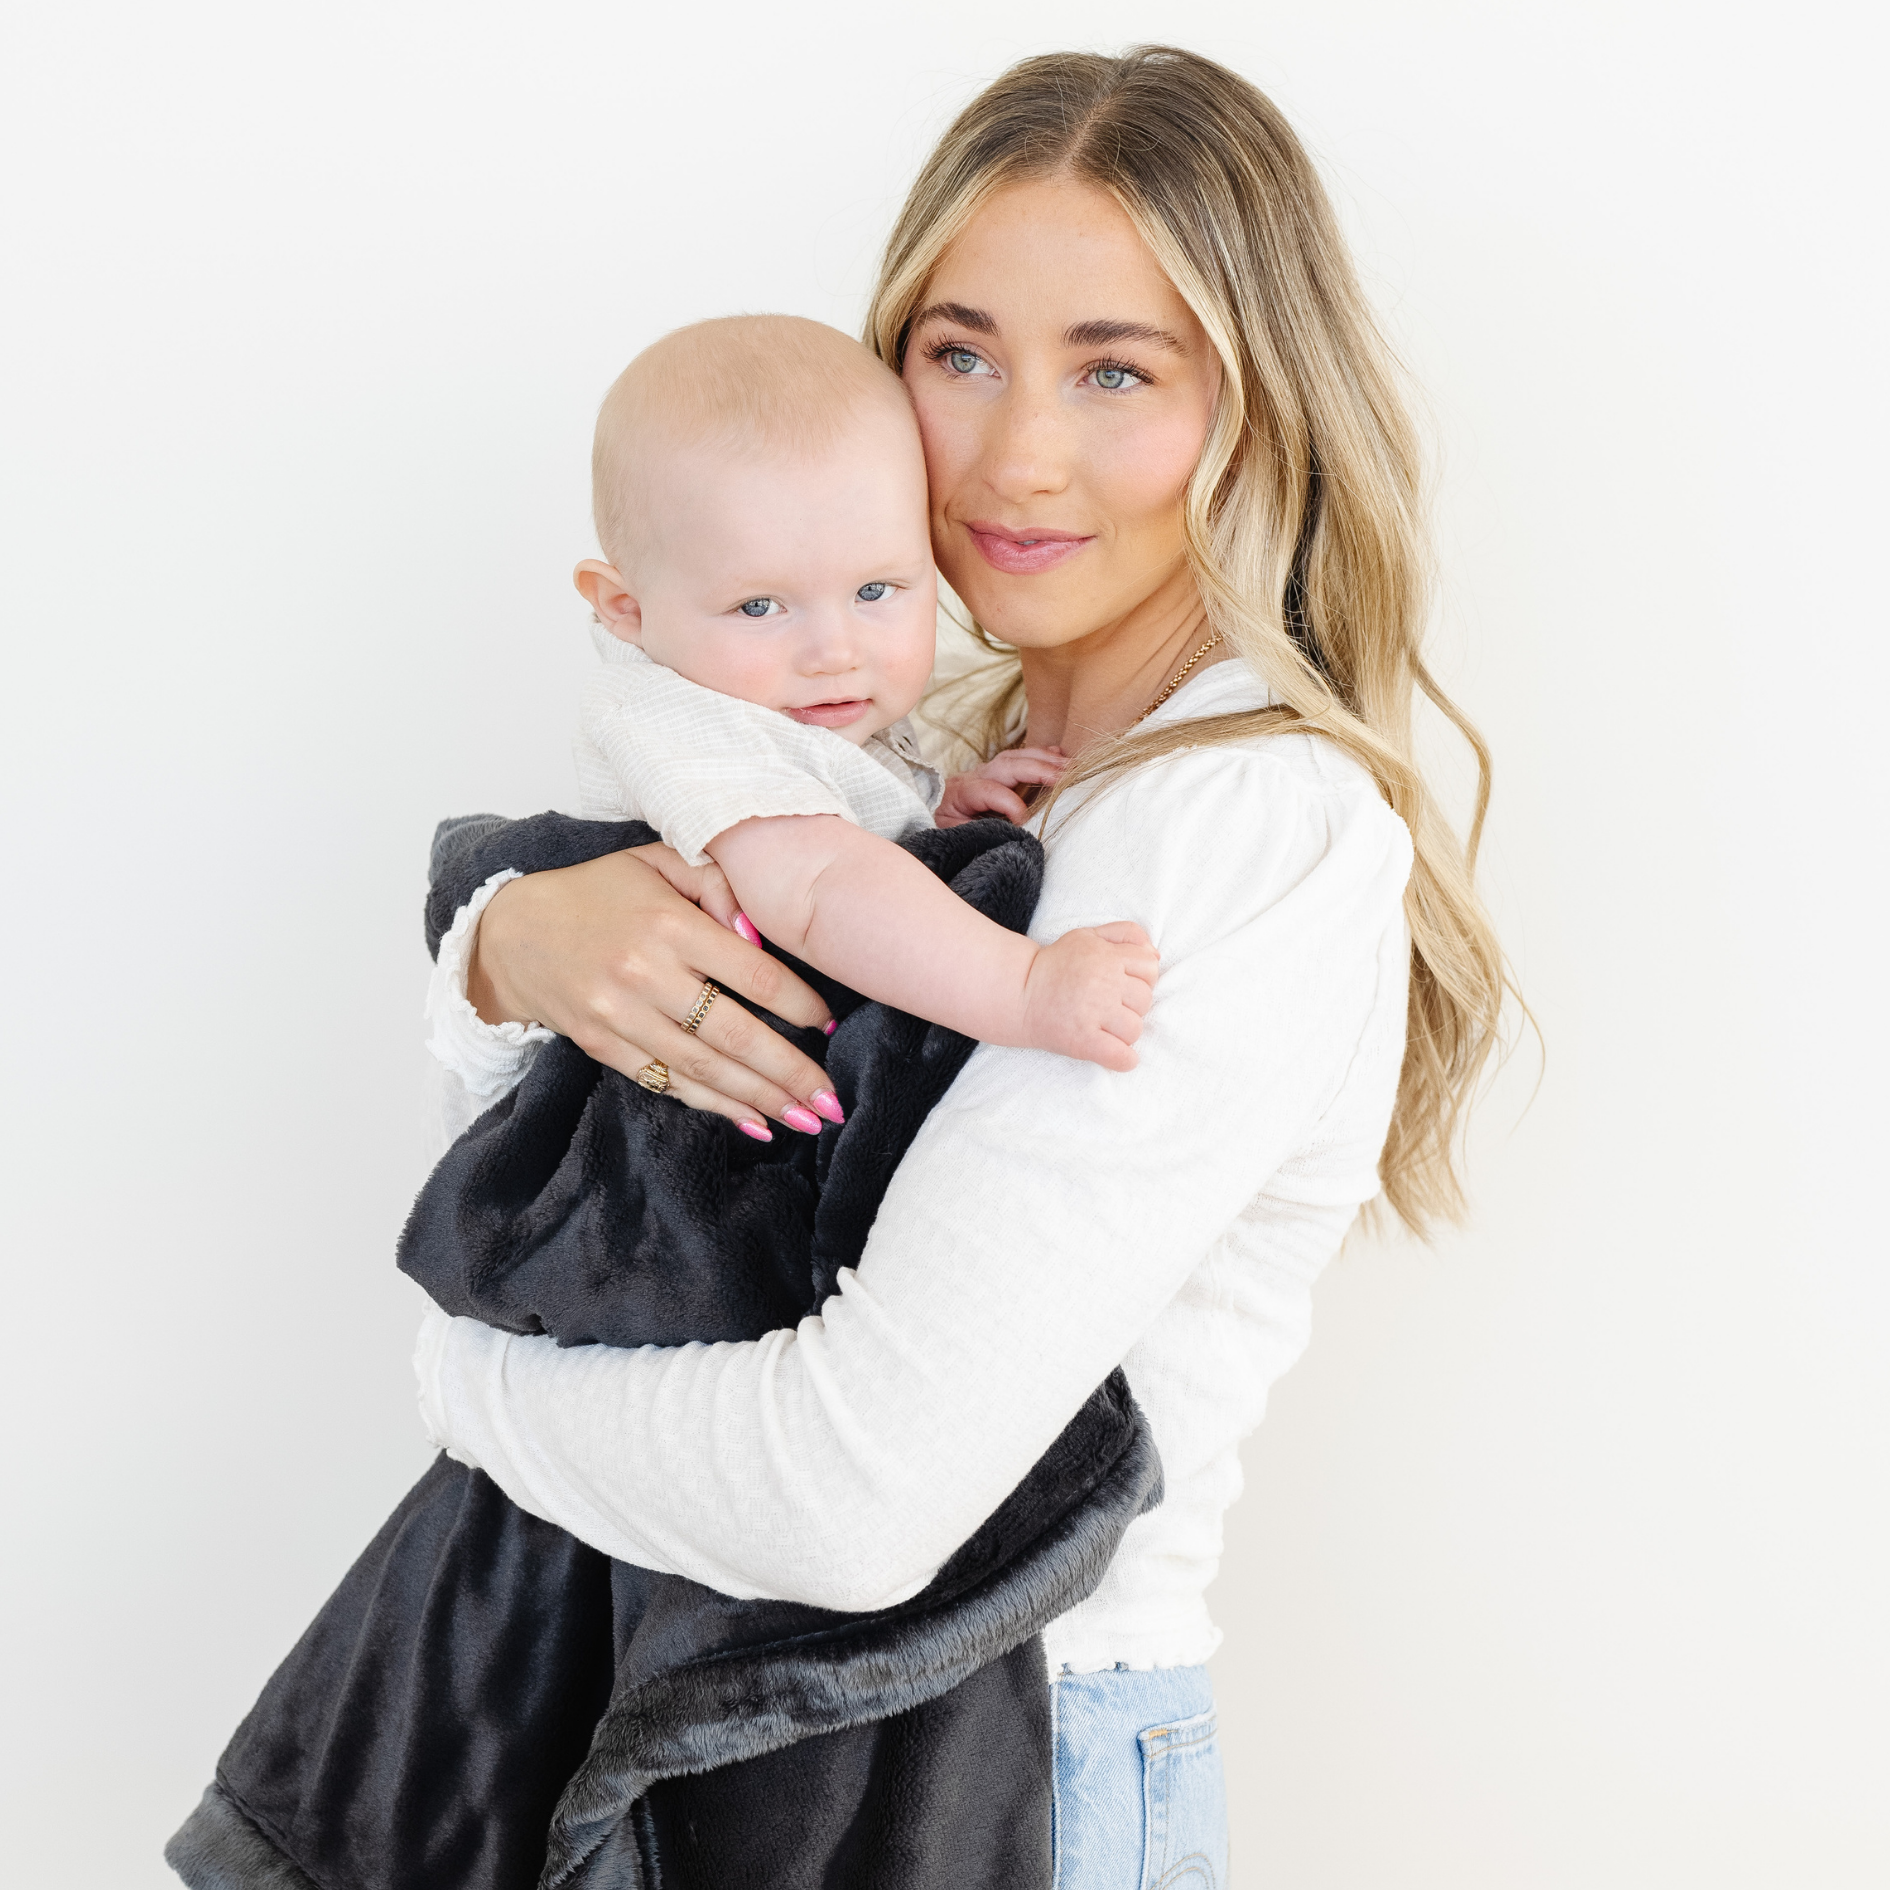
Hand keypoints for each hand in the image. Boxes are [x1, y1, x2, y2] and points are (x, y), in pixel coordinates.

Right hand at [468, 844, 841, 1137]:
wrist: (511, 933)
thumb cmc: (599, 892)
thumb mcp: (657, 861)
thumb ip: (716, 883)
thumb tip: (760, 933)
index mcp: (669, 925)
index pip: (752, 975)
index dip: (799, 1004)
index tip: (830, 1024)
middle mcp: (646, 975)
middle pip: (735, 1035)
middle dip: (790, 1072)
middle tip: (831, 1100)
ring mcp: (621, 1017)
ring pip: (704, 1069)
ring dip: (760, 1099)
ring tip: (806, 1119)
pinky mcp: (603, 1047)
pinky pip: (668, 1084)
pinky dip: (713, 1106)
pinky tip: (752, 1122)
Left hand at [935, 745, 1068, 826]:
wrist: (933, 811)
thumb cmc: (946, 827)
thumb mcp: (954, 835)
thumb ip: (978, 833)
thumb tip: (1008, 836)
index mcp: (963, 792)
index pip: (989, 790)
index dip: (1010, 803)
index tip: (1024, 822)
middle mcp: (977, 775)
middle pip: (1009, 764)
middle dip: (1039, 769)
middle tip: (1066, 778)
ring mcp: (988, 770)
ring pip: (1017, 756)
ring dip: (1045, 759)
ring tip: (1070, 767)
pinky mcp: (998, 773)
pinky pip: (1021, 758)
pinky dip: (1041, 755)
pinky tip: (1060, 755)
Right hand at [1018, 921, 1159, 1071]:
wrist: (1018, 992)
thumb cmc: (1057, 964)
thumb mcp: (1088, 936)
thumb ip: (1126, 935)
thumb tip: (1156, 955)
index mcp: (1106, 957)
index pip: (1150, 968)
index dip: (1141, 977)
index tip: (1122, 984)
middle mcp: (1103, 983)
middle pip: (1145, 1000)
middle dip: (1132, 1005)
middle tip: (1108, 1007)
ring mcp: (1093, 1014)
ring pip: (1135, 1029)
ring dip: (1125, 1032)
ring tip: (1105, 1027)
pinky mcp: (1083, 1041)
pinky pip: (1121, 1057)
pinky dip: (1124, 1060)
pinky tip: (1114, 1053)